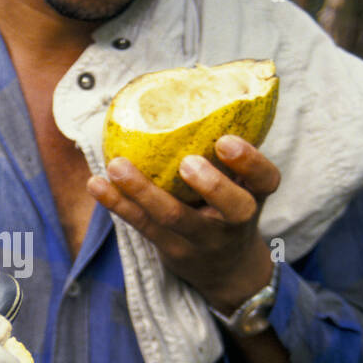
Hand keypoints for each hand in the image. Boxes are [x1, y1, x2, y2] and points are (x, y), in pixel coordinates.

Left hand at [87, 135, 280, 313]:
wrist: (226, 270)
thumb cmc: (227, 207)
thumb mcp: (242, 185)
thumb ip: (226, 155)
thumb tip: (191, 93)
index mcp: (255, 195)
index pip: (266, 179)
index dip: (250, 161)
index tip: (226, 140)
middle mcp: (235, 221)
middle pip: (233, 208)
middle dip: (211, 185)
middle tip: (186, 162)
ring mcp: (202, 240)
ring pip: (174, 217)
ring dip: (142, 190)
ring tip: (117, 165)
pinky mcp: (171, 249)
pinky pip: (142, 226)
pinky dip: (117, 204)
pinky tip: (97, 185)